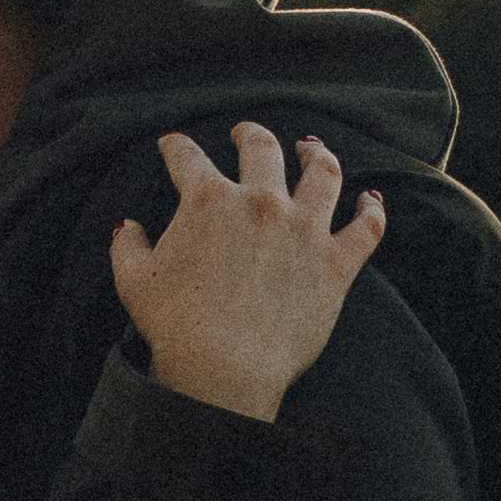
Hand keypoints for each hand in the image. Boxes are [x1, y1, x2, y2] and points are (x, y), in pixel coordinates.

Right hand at [111, 122, 384, 422]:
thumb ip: (128, 245)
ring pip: (323, 173)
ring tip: (311, 149)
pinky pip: (367, 227)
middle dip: (250, 134)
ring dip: (317, 155)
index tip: (173, 145)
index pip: (187, 158)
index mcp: (208, 200)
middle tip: (244, 133)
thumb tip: (128, 226)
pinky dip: (372, 209)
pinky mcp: (336, 263)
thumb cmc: (174, 326)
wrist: (225, 368)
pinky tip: (371, 199)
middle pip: (262, 149)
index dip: (176, 147)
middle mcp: (261, 202)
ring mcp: (305, 229)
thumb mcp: (133, 281)